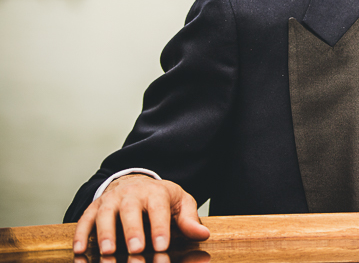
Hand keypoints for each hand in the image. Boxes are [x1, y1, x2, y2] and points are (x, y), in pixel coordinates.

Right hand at [72, 174, 209, 254]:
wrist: (136, 182)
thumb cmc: (161, 198)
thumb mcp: (180, 203)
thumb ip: (189, 219)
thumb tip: (203, 234)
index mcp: (155, 192)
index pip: (158, 209)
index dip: (160, 228)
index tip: (162, 246)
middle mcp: (131, 194)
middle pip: (130, 210)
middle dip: (133, 231)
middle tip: (136, 250)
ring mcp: (111, 200)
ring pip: (105, 214)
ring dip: (105, 233)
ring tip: (108, 251)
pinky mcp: (94, 207)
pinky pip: (85, 219)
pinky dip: (81, 234)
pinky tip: (80, 250)